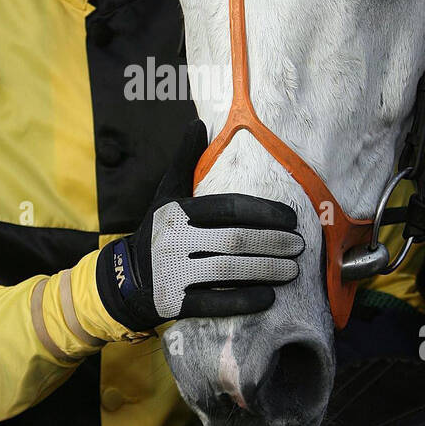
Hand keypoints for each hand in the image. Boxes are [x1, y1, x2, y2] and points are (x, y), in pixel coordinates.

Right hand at [95, 119, 304, 333]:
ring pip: (229, 271)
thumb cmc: (158, 231)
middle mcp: (173, 239)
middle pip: (234, 240)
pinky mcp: (173, 302)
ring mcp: (172, 272)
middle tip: (299, 246)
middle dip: (273, 242)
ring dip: (266, 270)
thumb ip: (185, 160)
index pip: (229, 207)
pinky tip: (269, 297)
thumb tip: (199, 122)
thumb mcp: (166, 194)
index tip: (291, 218)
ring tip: (292, 270)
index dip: (264, 212)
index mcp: (177, 211)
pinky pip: (216, 303)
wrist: (125, 279)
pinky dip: (245, 300)